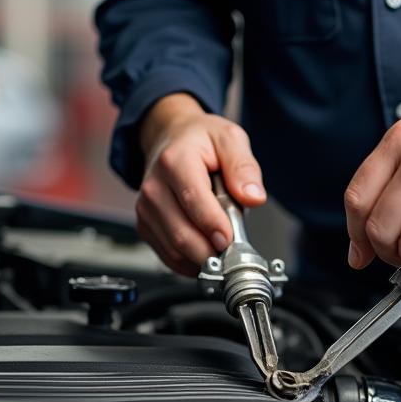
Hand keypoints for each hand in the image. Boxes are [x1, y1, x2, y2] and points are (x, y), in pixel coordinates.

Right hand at [136, 93, 265, 275]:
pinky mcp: (146, 225)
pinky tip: (208, 252)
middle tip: (235, 253)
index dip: (214, 225)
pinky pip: (169, 257)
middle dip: (212, 251)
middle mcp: (154, 187)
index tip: (231, 240)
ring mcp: (146, 209)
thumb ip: (244, 167)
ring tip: (224, 250)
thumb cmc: (201, 141)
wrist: (171, 138)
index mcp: (174, 162)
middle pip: (181, 234)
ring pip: (175, 251)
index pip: (193, 201)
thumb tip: (254, 196)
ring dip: (203, 259)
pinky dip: (191, 263)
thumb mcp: (230, 139)